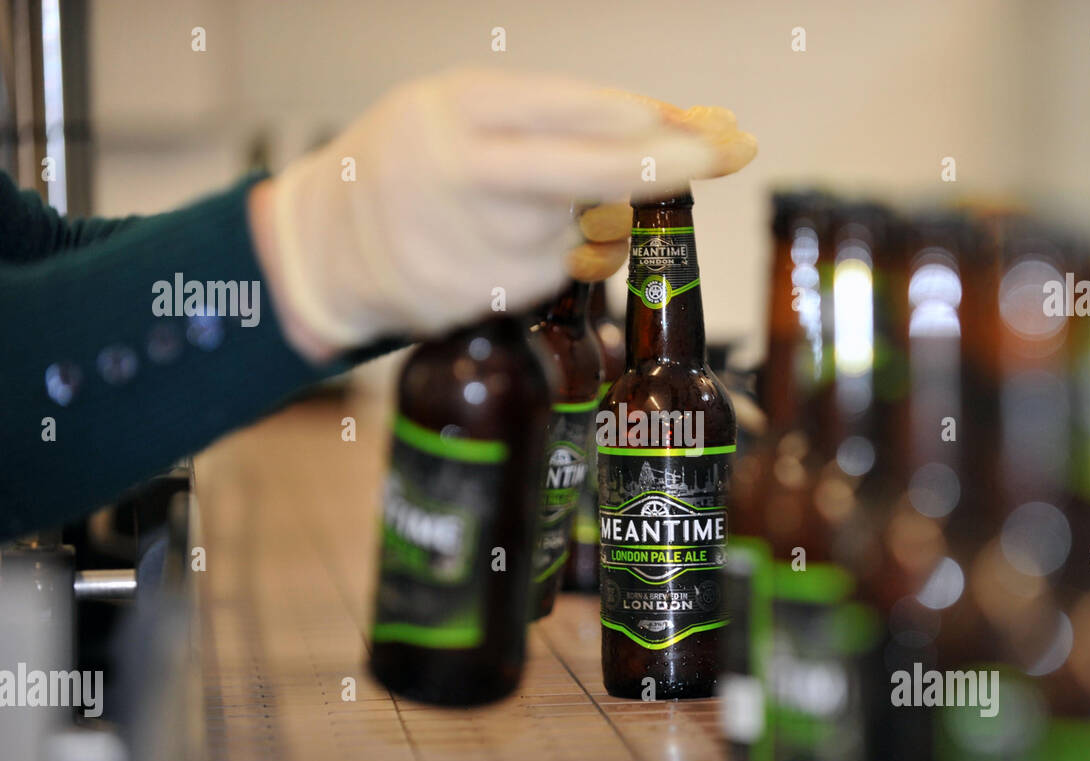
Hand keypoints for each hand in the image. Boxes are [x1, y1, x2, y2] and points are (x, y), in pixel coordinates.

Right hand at [250, 71, 754, 361]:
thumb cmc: (412, 161)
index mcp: (458, 114)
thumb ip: (554, 114)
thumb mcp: (462, 108)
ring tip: (551, 201)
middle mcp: (467, 178)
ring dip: (609, 215)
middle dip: (674, 160)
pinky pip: (563, 273)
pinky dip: (570, 253)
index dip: (650, 119)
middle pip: (594, 172)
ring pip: (592, 232)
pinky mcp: (481, 300)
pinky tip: (528, 238)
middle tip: (735, 148)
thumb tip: (672, 123)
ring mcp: (475, 247)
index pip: (575, 110)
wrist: (330, 248)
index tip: (711, 124)